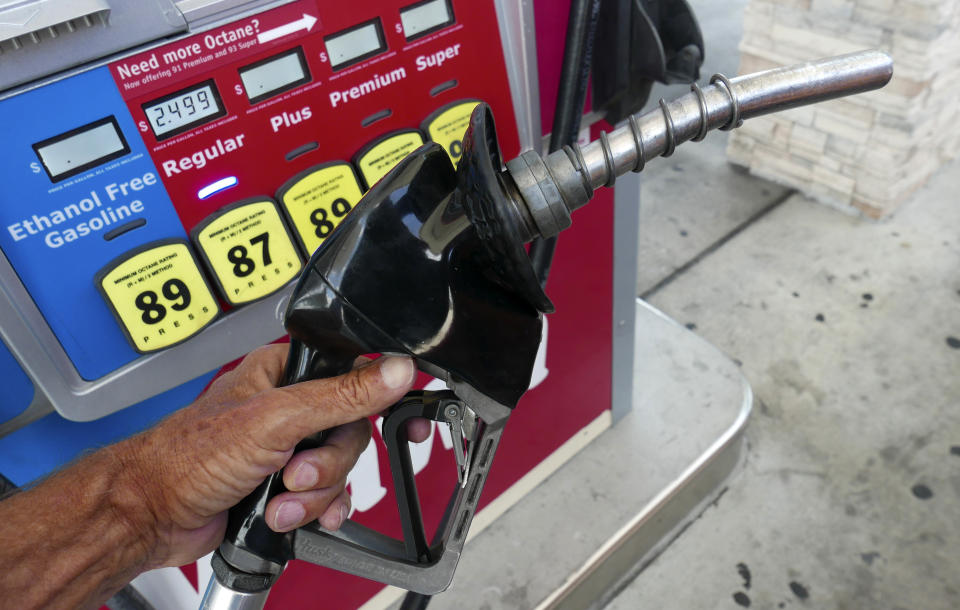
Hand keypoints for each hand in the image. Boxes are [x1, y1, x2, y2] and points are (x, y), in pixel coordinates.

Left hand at [113, 344, 417, 568]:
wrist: (152, 515)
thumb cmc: (187, 457)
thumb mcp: (275, 419)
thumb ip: (340, 395)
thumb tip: (393, 370)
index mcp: (285, 372)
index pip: (353, 373)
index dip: (382, 397)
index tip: (405, 424)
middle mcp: (289, 406)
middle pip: (352, 430)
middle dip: (327, 463)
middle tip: (296, 473)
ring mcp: (287, 447)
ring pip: (339, 468)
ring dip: (315, 493)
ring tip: (280, 500)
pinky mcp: (284, 484)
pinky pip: (326, 496)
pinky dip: (315, 510)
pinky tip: (295, 515)